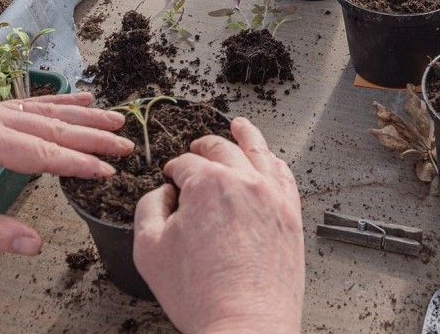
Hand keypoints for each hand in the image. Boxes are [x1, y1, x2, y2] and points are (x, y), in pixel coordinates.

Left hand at [0, 93, 132, 254]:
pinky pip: (28, 103)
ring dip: (83, 114)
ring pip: (44, 110)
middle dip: (92, 136)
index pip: (41, 153)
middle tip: (127, 145)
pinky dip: (58, 101)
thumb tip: (35, 244)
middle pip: (50, 126)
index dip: (78, 163)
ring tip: (116, 118)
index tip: (108, 171)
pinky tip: (81, 97)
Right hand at [134, 117, 303, 332]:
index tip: (171, 179)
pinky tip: (269, 159)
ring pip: (259, 151)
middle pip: (221, 149)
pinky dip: (274, 161)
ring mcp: (272, 196)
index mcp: (206, 184)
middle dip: (203, 147)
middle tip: (196, 149)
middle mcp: (243, 181)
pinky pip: (285, 175)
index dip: (174, 170)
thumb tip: (163, 193)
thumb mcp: (148, 249)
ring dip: (245, 135)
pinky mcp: (291, 215)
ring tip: (240, 126)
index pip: (185, 163)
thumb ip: (148, 208)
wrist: (245, 325)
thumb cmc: (200, 295)